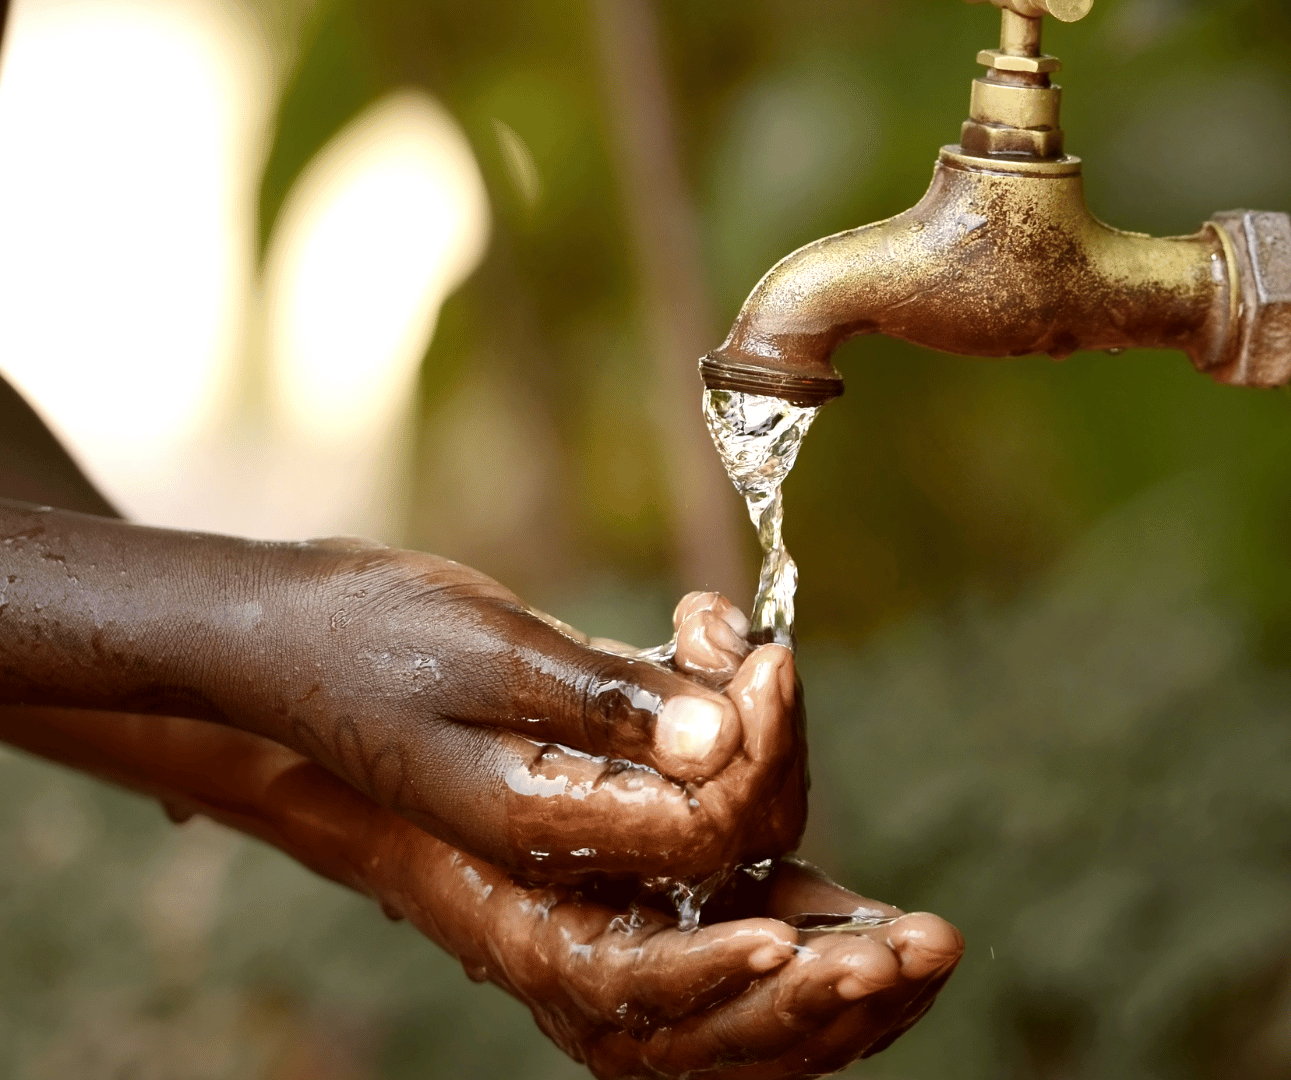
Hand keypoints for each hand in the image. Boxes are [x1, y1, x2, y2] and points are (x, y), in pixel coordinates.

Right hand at [0, 705, 961, 1079]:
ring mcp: (587, 892)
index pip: (655, 915)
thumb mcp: (490, 651)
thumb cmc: (370, 639)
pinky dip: (800, 910)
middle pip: (699, 996)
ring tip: (924, 948)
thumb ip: (610, 703)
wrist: (293, 653)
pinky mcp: (617, 855)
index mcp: (515, 869)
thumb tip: (728, 733)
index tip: (801, 840)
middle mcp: (553, 906)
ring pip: (719, 971)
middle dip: (818, 981)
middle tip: (925, 947)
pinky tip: (876, 904)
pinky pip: (720, 913)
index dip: (739, 896)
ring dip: (824, 962)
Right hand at [246, 552, 807, 885]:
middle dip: (768, 734)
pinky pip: (677, 747)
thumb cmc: (365, 633)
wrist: (281, 631)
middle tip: (752, 642)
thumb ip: (609, 701)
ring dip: (740, 702)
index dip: (762, 753)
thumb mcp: (493, 652)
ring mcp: (575, 801)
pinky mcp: (581, 757)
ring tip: (707, 620)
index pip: (710, 832)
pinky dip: (704, 688)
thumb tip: (724, 738)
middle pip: (731, 826)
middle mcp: (567, 834)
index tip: (769, 661)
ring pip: (715, 785)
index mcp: (541, 826)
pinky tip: (689, 623)